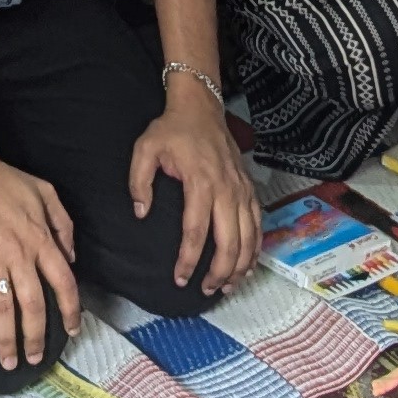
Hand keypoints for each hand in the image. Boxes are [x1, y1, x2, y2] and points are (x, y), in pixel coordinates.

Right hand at [0, 152, 79, 368]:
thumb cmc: (4, 179)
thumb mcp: (45, 192)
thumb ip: (63, 224)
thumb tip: (72, 259)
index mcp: (41, 238)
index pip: (63, 281)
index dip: (70, 309)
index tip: (72, 330)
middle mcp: (19, 253)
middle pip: (32, 304)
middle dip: (35, 337)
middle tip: (35, 359)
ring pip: (1, 307)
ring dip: (5, 339)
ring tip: (8, 362)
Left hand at [134, 81, 260, 291]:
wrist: (201, 107)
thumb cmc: (172, 129)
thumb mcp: (145, 149)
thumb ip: (139, 182)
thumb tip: (141, 214)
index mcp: (201, 182)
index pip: (196, 231)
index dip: (189, 259)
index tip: (180, 278)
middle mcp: (226, 189)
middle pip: (229, 241)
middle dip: (219, 272)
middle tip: (205, 290)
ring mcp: (241, 189)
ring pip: (249, 236)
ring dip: (240, 265)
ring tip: (227, 286)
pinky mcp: (249, 188)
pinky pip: (258, 224)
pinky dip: (255, 247)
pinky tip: (247, 264)